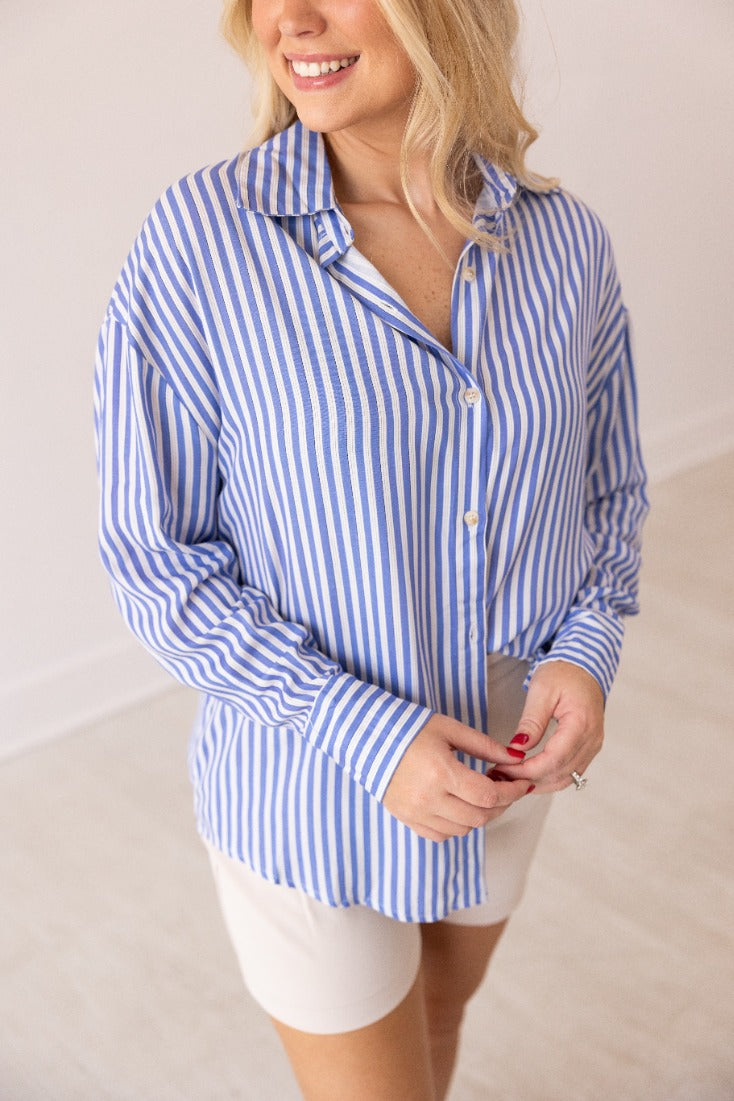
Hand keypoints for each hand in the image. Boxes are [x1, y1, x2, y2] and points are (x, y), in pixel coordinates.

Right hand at [382, 713, 533, 841]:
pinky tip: (458, 806)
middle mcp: (428, 798)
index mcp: (441, 773)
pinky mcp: (406, 819)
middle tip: (506, 789)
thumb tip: (516, 758)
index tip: (522, 784)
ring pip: (463, 830)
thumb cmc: (408, 727)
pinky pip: (440, 835)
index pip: (489, 795)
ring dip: (479, 816)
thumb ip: (485, 746)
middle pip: (479, 817)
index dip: (512, 792)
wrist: (366, 737)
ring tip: (481, 796)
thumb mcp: (449, 729)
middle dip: (501, 805)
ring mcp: (415, 813)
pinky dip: (456, 826)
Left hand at [497, 660, 604, 791]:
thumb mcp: (541, 690)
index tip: (504, 769)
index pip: (554, 759)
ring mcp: (592, 747)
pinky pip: (570, 773)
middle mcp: (591, 740)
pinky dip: (548, 778)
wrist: (584, 669)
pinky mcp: (588, 750)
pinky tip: (528, 776)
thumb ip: (531, 721)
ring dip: (538, 783)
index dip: (527, 770)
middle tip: (500, 776)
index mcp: (581, 724)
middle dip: (528, 779)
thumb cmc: (563, 674)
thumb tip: (518, 748)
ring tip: (510, 779)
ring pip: (566, 779)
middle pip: (560, 774)